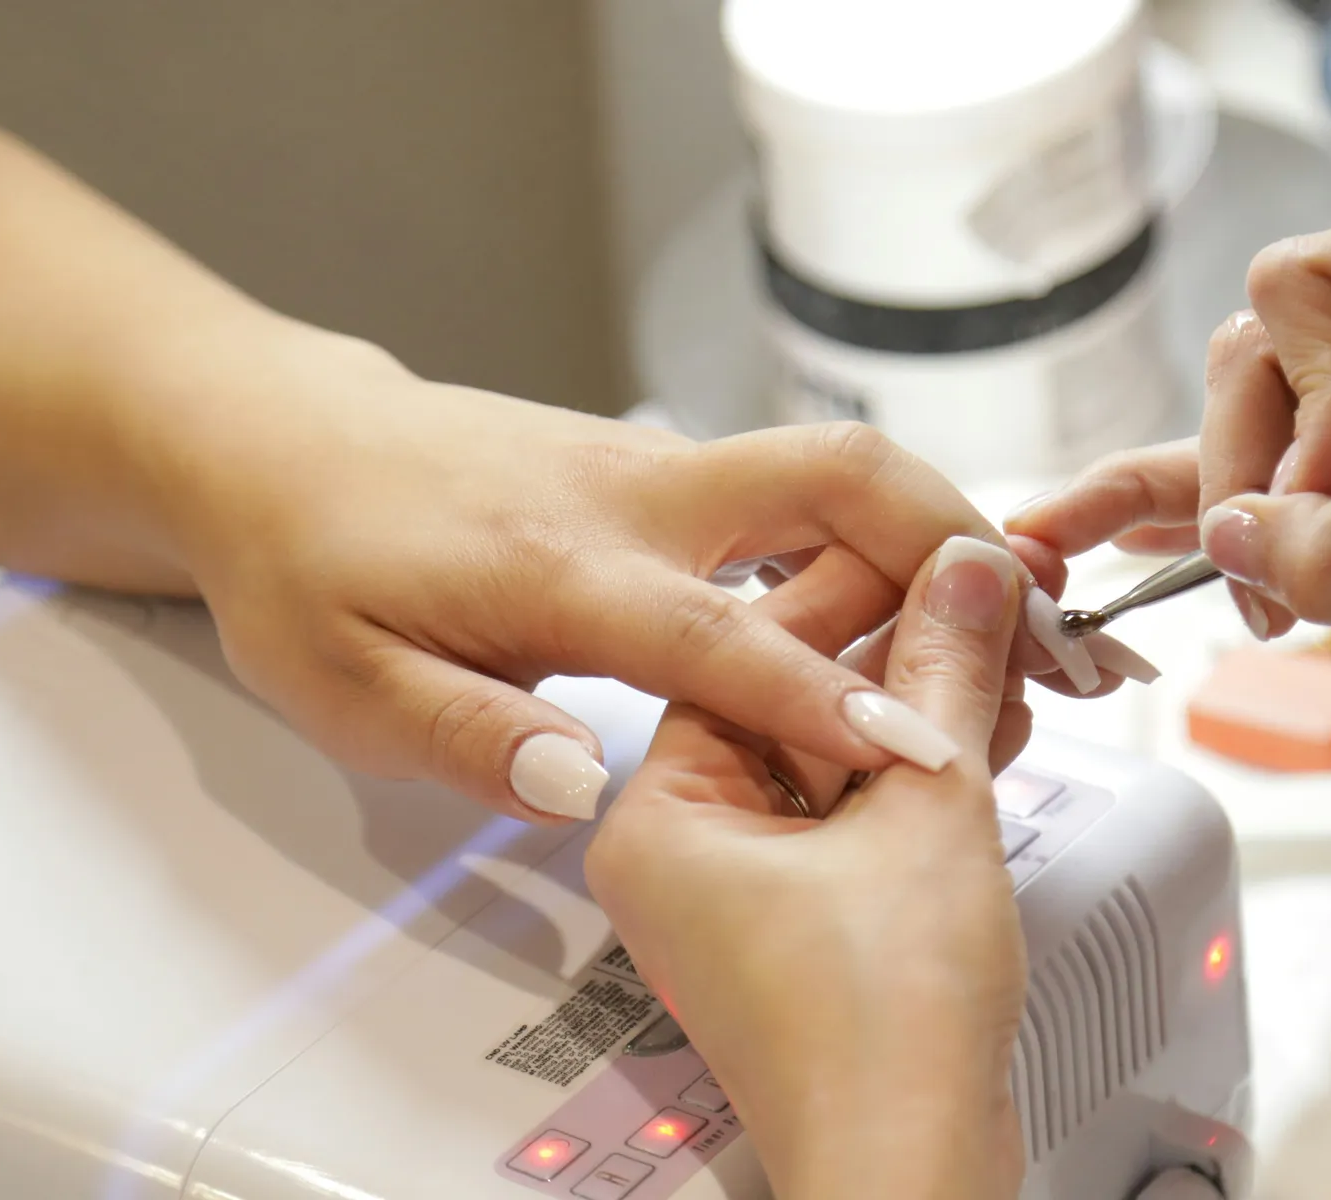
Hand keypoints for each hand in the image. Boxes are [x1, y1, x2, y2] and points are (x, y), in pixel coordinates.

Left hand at [159, 339, 1122, 822]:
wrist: (281, 443)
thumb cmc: (311, 567)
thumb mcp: (344, 685)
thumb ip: (467, 735)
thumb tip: (585, 782)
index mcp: (561, 565)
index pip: (722, 635)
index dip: (829, 699)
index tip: (927, 751)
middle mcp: (635, 496)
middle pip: (835, 476)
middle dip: (955, 540)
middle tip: (1049, 631)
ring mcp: (661, 469)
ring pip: (837, 470)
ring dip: (942, 534)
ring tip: (1028, 628)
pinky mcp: (671, 471)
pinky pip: (805, 491)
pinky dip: (886, 537)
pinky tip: (924, 608)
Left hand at [586, 536, 1030, 1199]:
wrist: (909, 1168)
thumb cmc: (877, 1031)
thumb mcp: (926, 808)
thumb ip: (944, 673)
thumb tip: (966, 573)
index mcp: (661, 813)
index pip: (749, 649)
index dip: (860, 586)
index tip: (937, 548)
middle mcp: (684, 850)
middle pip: (793, 699)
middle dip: (902, 653)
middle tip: (988, 597)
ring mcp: (742, 894)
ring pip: (833, 758)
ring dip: (923, 711)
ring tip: (1009, 658)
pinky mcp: (802, 929)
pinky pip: (854, 816)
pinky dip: (919, 777)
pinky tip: (992, 730)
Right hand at [1010, 187, 1330, 676]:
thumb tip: (1231, 542)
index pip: (1308, 284)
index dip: (1294, 398)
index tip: (1322, 496)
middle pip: (1277, 344)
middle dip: (1259, 463)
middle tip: (1265, 575)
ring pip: (1284, 406)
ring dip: (1259, 500)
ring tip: (1246, 593)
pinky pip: (1321, 453)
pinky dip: (1266, 500)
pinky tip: (1168, 533)